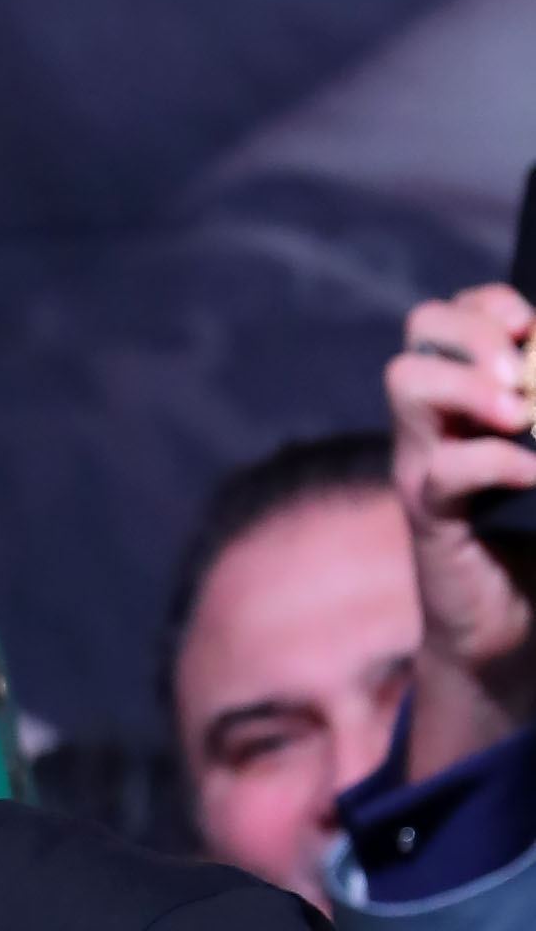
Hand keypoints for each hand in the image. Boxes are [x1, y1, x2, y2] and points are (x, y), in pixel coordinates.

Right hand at [389, 284, 535, 769]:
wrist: (509, 626)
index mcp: (462, 397)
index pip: (451, 315)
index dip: (489, 303)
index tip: (532, 325)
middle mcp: (432, 421)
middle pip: (420, 329)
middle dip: (476, 330)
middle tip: (520, 371)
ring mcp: (423, 464)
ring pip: (407, 383)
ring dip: (470, 384)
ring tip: (518, 412)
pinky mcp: (430, 516)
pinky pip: (447, 471)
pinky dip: (498, 462)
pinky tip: (534, 474)